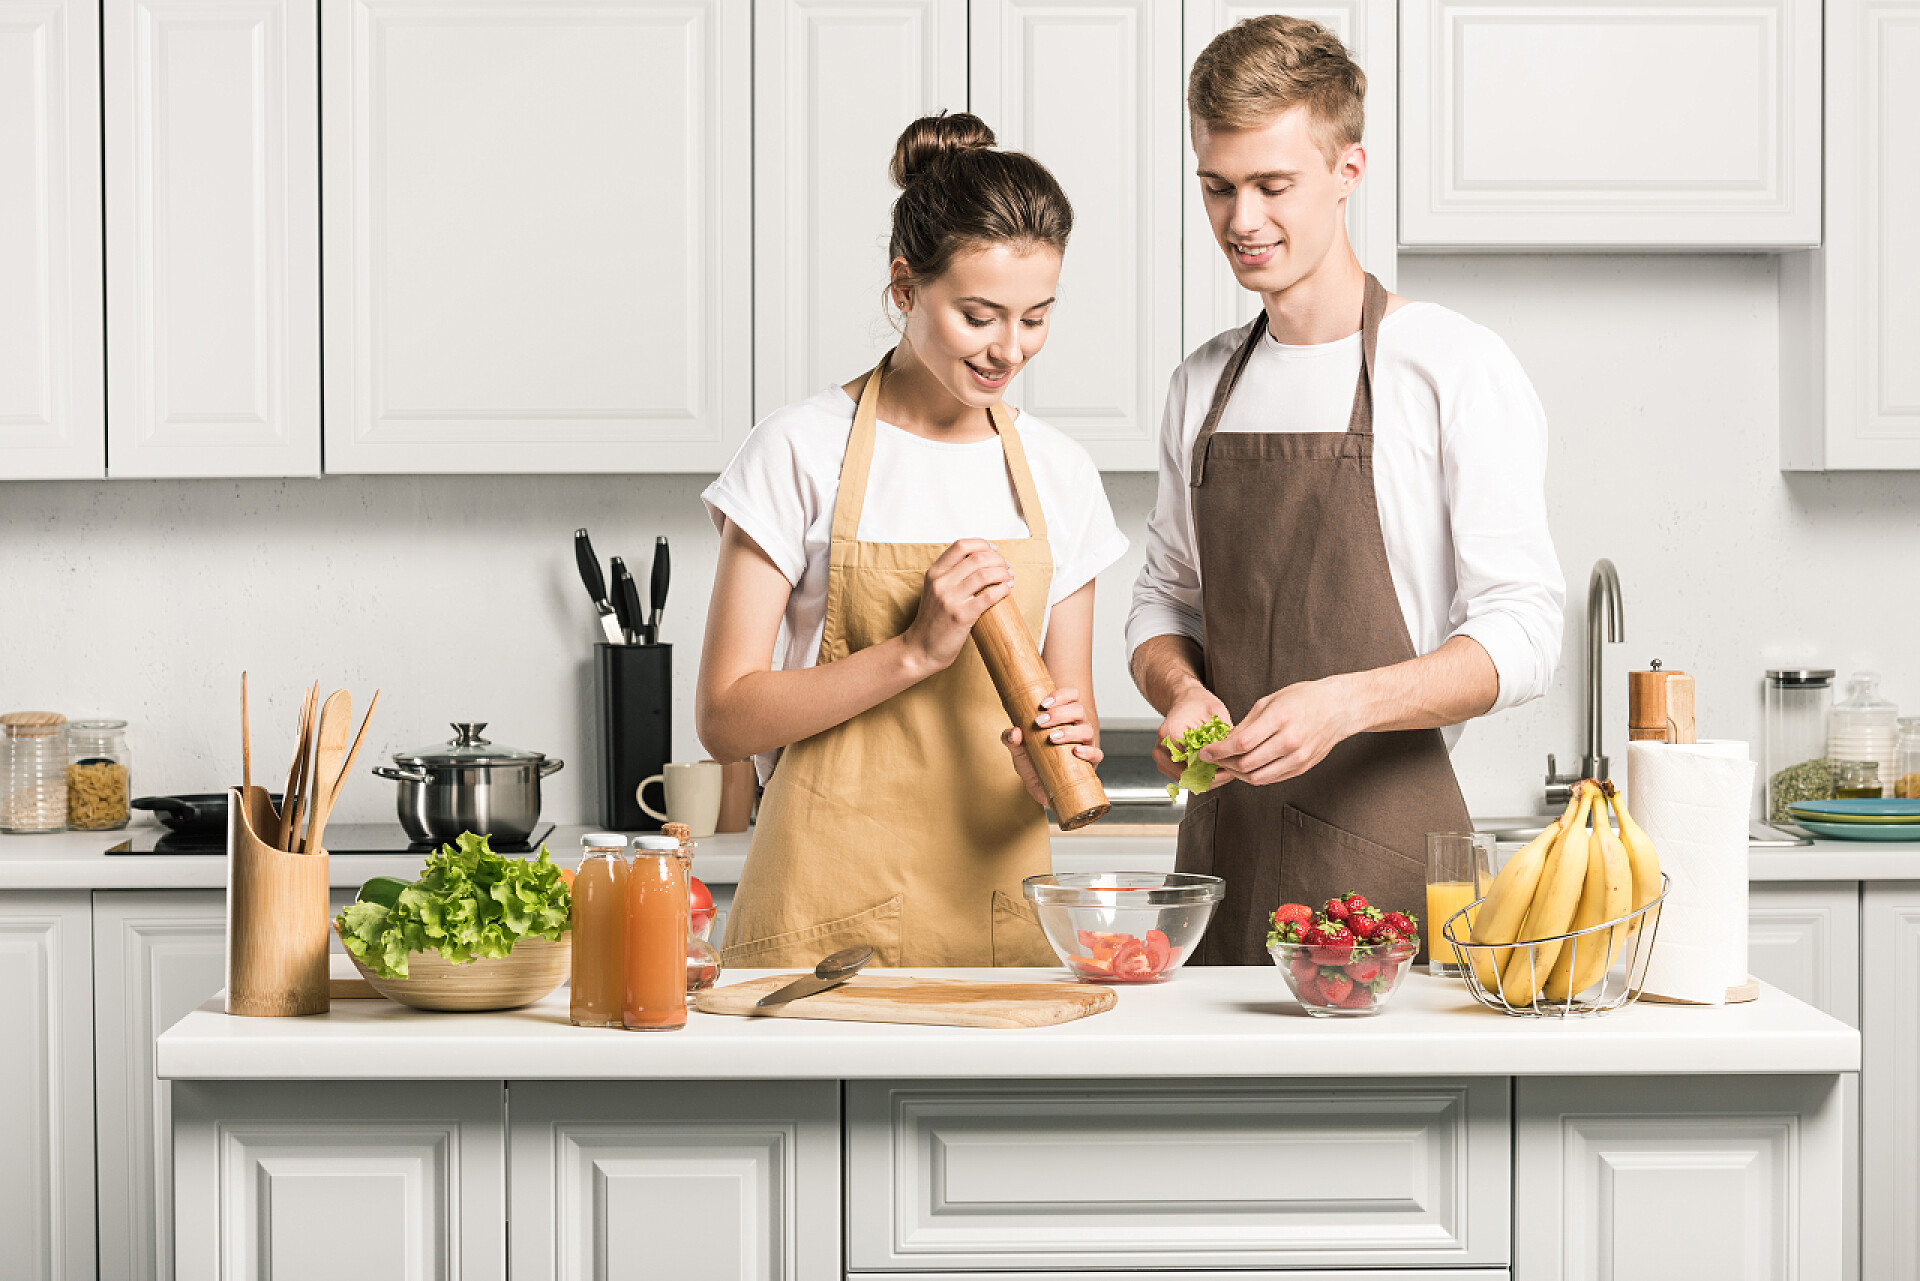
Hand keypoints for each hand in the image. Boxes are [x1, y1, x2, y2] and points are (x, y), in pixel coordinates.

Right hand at [900, 539, 1011, 675]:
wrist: (919, 650)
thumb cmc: (932, 622)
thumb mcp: (934, 591)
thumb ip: (951, 576)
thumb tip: (980, 563)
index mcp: (934, 573)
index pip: (960, 546)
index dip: (982, 544)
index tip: (994, 550)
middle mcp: (941, 583)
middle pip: (977, 557)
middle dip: (997, 559)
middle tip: (1006, 566)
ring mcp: (950, 599)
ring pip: (984, 574)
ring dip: (1003, 573)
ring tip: (1009, 577)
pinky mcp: (961, 616)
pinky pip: (988, 596)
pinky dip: (1002, 589)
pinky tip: (1007, 589)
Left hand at [1001, 686, 1101, 808]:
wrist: (1040, 787)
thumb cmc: (1033, 761)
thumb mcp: (1018, 749)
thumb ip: (1011, 738)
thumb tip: (1015, 732)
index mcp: (1063, 716)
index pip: (1071, 695)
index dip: (1061, 695)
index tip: (1043, 704)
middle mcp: (1076, 726)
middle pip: (1078, 710)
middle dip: (1059, 713)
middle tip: (1040, 721)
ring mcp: (1084, 743)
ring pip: (1086, 730)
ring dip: (1069, 731)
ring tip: (1052, 738)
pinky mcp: (1089, 762)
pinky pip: (1097, 754)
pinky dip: (1089, 752)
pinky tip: (1076, 751)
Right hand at [1153, 681, 1232, 781]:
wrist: (1184, 700)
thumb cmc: (1198, 704)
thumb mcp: (1215, 714)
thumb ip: (1221, 735)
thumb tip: (1231, 756)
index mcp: (1172, 733)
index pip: (1195, 764)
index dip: (1215, 768)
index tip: (1230, 766)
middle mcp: (1162, 747)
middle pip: (1190, 776)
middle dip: (1213, 777)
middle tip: (1230, 770)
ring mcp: (1161, 757)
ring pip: (1187, 781)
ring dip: (1207, 779)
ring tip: (1223, 769)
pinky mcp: (1164, 763)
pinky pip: (1184, 778)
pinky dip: (1199, 777)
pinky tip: (1212, 768)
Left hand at [1199, 677, 1354, 785]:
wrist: (1338, 708)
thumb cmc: (1303, 699)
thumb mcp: (1270, 701)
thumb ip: (1246, 724)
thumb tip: (1223, 742)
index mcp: (1279, 718)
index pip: (1241, 743)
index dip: (1218, 751)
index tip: (1204, 752)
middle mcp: (1290, 741)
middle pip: (1246, 764)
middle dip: (1223, 764)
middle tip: (1212, 759)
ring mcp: (1298, 757)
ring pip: (1257, 777)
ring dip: (1236, 774)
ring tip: (1227, 764)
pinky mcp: (1302, 768)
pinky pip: (1270, 779)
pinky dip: (1254, 775)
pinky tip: (1246, 767)